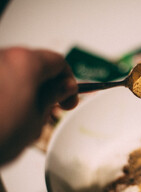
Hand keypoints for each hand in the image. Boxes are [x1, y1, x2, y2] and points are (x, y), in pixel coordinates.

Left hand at [0, 47, 78, 164]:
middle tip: (50, 106)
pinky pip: (0, 78)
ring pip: (13, 70)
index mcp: (24, 63)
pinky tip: (5, 111)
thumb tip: (64, 87)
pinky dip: (5, 90)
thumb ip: (54, 97)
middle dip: (46, 84)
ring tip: (23, 114)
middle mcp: (2, 57)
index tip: (69, 97)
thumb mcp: (36, 120)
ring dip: (25, 87)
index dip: (69, 82)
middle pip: (34, 63)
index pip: (58, 62)